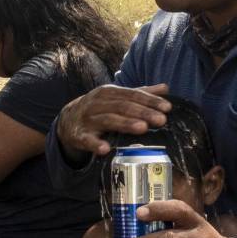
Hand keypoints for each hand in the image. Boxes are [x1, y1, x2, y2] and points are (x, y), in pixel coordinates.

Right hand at [56, 83, 170, 157]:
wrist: (69, 120)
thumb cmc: (100, 108)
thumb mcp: (117, 98)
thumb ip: (140, 93)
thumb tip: (165, 88)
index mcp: (109, 93)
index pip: (132, 95)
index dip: (150, 101)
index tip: (167, 108)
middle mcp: (98, 103)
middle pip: (123, 107)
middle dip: (143, 113)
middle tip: (161, 120)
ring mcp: (88, 119)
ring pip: (109, 120)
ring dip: (125, 124)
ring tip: (142, 128)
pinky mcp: (80, 135)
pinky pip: (88, 140)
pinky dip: (96, 144)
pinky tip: (105, 149)